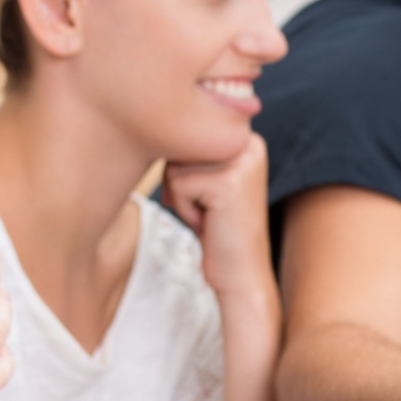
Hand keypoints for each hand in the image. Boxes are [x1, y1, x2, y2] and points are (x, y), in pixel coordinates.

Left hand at [161, 134, 275, 307]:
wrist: (242, 275)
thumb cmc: (219, 231)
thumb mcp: (209, 181)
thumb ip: (193, 151)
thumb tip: (151, 125)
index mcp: (246, 137)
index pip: (188, 133)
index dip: (185, 170)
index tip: (207, 197)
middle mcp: (248, 142)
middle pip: (180, 145)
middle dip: (182, 183)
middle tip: (208, 210)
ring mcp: (240, 161)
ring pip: (175, 164)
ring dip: (182, 197)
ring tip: (209, 216)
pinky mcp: (227, 182)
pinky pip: (178, 184)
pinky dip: (184, 210)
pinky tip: (208, 224)